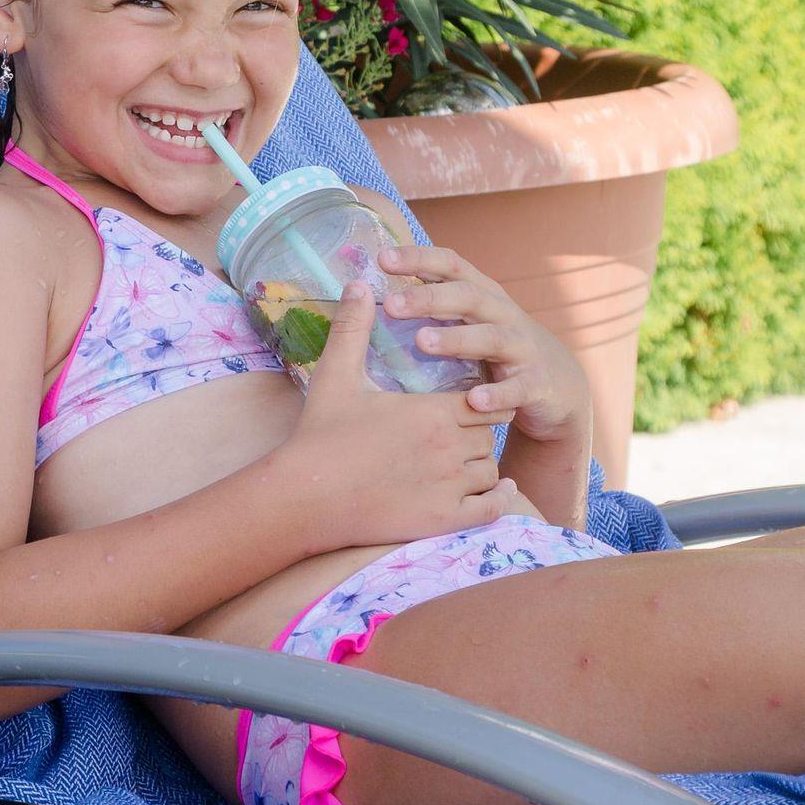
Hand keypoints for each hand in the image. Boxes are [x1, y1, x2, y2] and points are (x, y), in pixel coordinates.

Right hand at [275, 285, 533, 552]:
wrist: (304, 498)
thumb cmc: (319, 435)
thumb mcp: (336, 375)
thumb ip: (353, 328)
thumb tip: (358, 283)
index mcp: (432, 411)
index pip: (482, 398)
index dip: (478, 399)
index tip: (467, 401)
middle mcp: (449, 448)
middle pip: (489, 434)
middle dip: (478, 431)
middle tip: (460, 433)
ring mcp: (449, 487)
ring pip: (490, 470)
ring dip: (483, 465)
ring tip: (465, 461)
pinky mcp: (444, 520)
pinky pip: (492, 509)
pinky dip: (500, 500)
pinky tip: (499, 492)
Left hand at [376, 243, 592, 453]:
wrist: (557, 386)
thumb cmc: (494, 350)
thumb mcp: (467, 321)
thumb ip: (430, 307)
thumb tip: (366, 296)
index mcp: (481, 294)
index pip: (450, 266)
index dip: (419, 259)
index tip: (383, 259)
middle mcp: (502, 314)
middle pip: (467, 297)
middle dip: (428, 299)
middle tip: (391, 305)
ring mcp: (522, 347)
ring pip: (491, 338)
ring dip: (456, 340)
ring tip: (422, 343)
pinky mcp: (536, 384)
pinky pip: (517, 389)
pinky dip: (498, 394)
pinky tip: (474, 401)